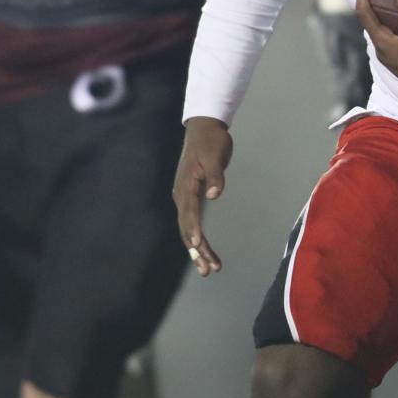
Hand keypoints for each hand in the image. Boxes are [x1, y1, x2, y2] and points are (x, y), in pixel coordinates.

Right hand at [172, 116, 232, 276]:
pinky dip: (199, 237)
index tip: (197, 245)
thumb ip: (216, 176)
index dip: (192, 229)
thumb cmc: (210, 141)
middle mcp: (181, 195)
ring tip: (210, 268)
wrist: (204, 128)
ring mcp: (184, 197)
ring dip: (198, 249)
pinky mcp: (191, 196)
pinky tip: (205, 250)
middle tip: (208, 269)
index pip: (188, 212)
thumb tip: (214, 194)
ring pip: (188, 229)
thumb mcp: (215, 156)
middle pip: (186, 228)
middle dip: (197, 250)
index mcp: (186, 185)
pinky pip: (192, 222)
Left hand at [355, 0, 397, 109]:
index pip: (363, 13)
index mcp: (382, 42)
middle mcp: (381, 50)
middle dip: (372, 2)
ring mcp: (388, 57)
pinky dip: (389, 24)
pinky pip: (387, 38)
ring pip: (378, 30)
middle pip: (368, 21)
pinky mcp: (396, 61)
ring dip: (381, 14)